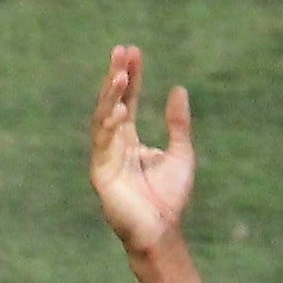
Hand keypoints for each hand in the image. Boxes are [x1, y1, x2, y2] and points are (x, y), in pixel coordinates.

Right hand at [89, 45, 194, 254]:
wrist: (162, 231)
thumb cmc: (170, 197)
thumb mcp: (181, 152)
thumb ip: (178, 123)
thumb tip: (179, 89)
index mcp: (130, 140)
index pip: (128, 101)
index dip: (132, 77)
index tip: (135, 51)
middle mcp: (114, 145)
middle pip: (111, 103)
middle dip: (116, 77)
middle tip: (121, 51)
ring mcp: (105, 158)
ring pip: (102, 118)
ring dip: (109, 96)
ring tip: (120, 74)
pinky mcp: (100, 173)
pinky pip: (101, 143)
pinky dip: (108, 125)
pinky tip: (118, 109)